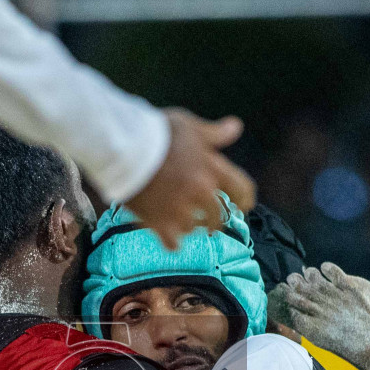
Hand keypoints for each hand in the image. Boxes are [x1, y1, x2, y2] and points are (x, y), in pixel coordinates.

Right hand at [126, 109, 255, 249]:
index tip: (244, 206)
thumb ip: (214, 134)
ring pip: (194, 228)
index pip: (241, 189)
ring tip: (181, 222)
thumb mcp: (189, 127)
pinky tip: (171, 242)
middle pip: (217, 215)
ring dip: (190, 226)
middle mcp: (200, 193)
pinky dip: (172, 242)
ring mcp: (180, 210)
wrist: (124, 148)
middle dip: (216, 219)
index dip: (245, 199)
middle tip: (211, 223)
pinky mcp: (159, 223)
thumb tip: (236, 127)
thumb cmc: (157, 132)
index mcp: (211, 169)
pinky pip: (172, 242)